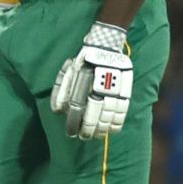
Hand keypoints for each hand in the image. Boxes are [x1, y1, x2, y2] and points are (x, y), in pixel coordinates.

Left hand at [49, 21, 133, 139]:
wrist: (105, 46)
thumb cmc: (83, 61)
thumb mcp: (68, 71)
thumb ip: (60, 90)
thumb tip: (57, 111)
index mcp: (82, 81)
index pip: (77, 108)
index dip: (74, 123)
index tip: (71, 133)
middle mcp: (98, 86)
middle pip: (94, 115)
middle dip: (88, 129)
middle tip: (84, 137)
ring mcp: (113, 89)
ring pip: (108, 115)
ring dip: (102, 129)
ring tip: (96, 136)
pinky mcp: (125, 89)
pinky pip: (123, 111)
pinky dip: (117, 123)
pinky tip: (111, 130)